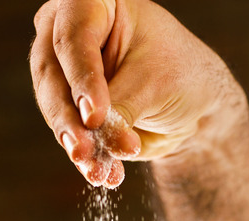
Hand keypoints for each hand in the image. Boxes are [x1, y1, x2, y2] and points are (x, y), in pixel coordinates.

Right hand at [30, 0, 235, 187]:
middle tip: (84, 150)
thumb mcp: (155, 85)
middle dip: (69, 119)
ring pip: (55, 109)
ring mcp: (64, 71)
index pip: (75, 38)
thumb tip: (93, 144)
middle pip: (53, 75)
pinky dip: (88, 158)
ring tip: (99, 171)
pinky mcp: (69, 108)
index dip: (82, 77)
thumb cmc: (181, 74)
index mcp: (93, 4)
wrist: (195, 104)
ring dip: (77, 145)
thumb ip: (119, 110)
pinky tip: (104, 176)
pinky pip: (70, 134)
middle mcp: (67, 31)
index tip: (94, 114)